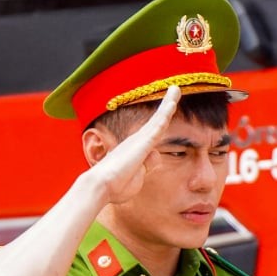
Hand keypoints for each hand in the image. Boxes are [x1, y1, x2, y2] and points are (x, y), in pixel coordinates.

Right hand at [85, 85, 181, 204]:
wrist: (100, 187)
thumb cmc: (115, 186)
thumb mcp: (137, 178)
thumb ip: (147, 166)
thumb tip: (156, 155)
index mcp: (137, 150)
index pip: (154, 134)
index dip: (162, 122)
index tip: (168, 111)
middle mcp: (137, 140)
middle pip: (157, 120)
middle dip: (166, 105)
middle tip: (174, 90)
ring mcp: (140, 140)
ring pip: (158, 119)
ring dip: (168, 103)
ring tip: (176, 88)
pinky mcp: (143, 143)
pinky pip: (158, 125)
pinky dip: (165, 113)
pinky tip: (172, 103)